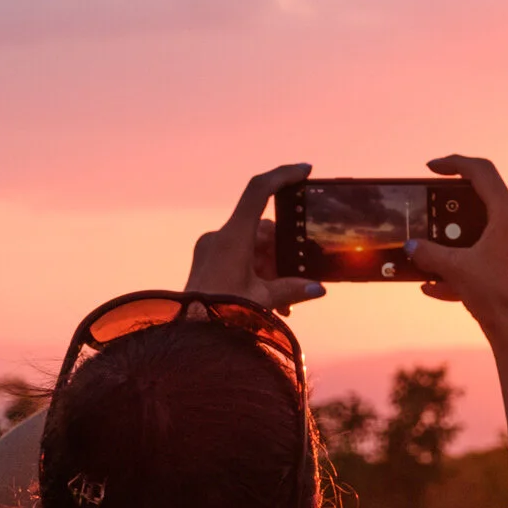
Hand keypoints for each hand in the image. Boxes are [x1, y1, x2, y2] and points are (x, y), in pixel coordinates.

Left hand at [185, 163, 327, 313]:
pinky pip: (239, 258)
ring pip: (252, 247)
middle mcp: (219, 238)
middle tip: (299, 280)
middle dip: (283, 253)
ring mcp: (211, 249)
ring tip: (285, 302)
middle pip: (262, 230)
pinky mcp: (207, 262)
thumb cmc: (221, 317)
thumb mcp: (262, 302)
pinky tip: (269, 301)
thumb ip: (291, 290)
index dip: (283, 175)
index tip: (305, 170)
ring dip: (271, 269)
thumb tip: (319, 288)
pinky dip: (256, 273)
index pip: (259, 191)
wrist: (188, 337)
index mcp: (232, 238)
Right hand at [406, 155, 507, 335]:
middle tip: (431, 213)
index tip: (432, 167)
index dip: (455, 163)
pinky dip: (468, 263)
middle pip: (484, 201)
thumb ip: (429, 253)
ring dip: (457, 241)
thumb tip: (412, 246)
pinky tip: (438, 287)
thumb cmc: (494, 297)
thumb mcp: (454, 270)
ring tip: (433, 256)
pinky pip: (491, 255)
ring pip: (486, 231)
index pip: (482, 172)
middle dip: (452, 210)